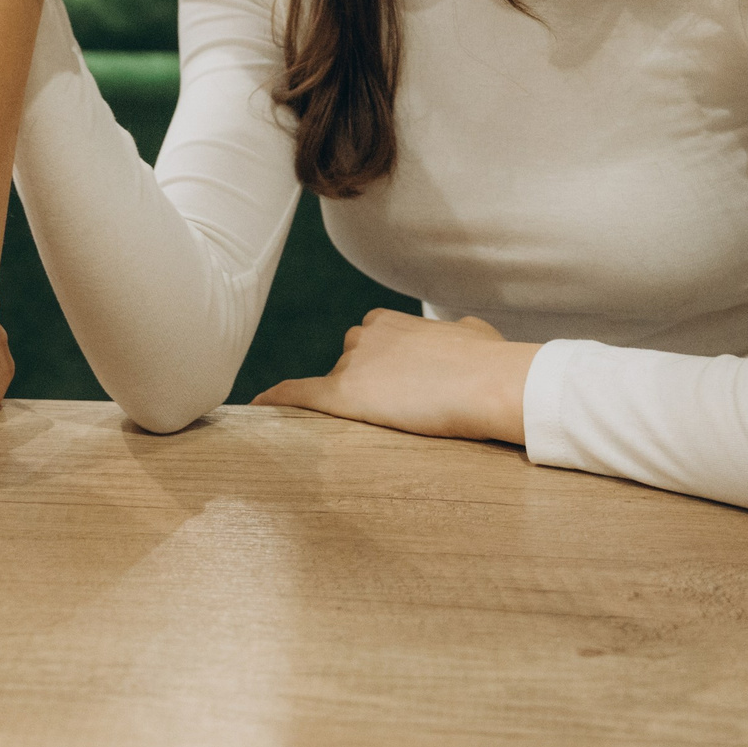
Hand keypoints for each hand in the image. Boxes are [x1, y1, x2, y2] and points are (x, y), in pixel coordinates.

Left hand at [251, 311, 538, 445]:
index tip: (397, 388)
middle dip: (366, 387)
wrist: (490, 382)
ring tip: (393, 425)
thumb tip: (461, 333)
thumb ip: (455, 332)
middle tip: (403, 412)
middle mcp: (362, 336)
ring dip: (354, 405)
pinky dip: (278, 400)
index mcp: (387, 321)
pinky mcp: (344, 393)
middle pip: (348, 368)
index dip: (379, 371)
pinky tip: (257, 409)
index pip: (365, 347)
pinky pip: (301, 394)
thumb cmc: (491, 361)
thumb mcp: (473, 333)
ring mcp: (351, 363)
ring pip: (338, 388)